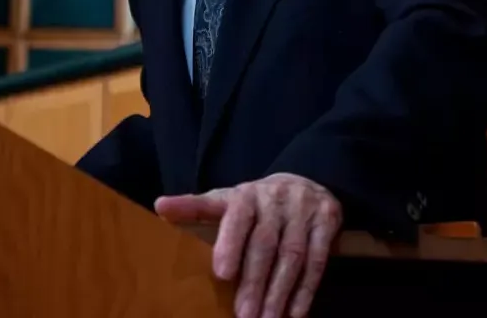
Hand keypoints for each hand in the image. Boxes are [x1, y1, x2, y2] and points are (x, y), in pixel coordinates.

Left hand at [155, 173, 341, 317]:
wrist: (305, 182)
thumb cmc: (255, 204)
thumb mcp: (226, 200)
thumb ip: (195, 208)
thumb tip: (159, 207)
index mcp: (245, 195)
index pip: (237, 217)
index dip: (230, 243)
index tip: (222, 273)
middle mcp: (275, 198)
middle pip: (265, 243)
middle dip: (254, 282)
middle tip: (244, 315)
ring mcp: (303, 208)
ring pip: (292, 254)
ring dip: (280, 291)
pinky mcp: (328, 219)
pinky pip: (318, 259)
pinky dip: (307, 289)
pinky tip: (295, 313)